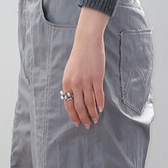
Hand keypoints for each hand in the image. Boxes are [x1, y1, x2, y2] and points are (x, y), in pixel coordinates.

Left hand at [62, 7, 108, 126]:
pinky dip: (100, 103)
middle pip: (79, 106)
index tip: (77, 123)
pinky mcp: (97, 78)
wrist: (87, 42)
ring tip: (95, 120)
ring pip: (89, 103)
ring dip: (93, 114)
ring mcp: (86, 81)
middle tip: (87, 125)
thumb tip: (74, 100)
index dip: (74, 116)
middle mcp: (75, 84)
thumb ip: (71, 85)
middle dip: (84, 118)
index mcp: (66, 83)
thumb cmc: (78, 57)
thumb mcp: (69, 72)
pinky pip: (98, 95)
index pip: (69, 104)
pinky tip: (101, 109)